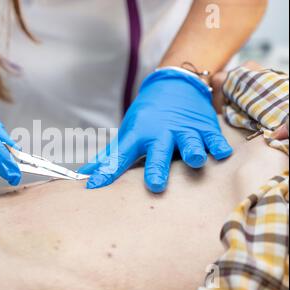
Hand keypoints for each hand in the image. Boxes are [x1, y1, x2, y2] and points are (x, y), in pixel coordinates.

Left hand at [79, 69, 232, 192]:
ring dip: (192, 151)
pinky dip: (218, 144)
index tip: (94, 187)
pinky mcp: (205, 127)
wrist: (174, 85)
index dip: (106, 172)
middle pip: (158, 153)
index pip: (119, 156)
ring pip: (190, 142)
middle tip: (155, 185)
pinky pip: (214, 137)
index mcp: (138, 135)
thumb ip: (110, 156)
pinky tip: (222, 153)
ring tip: (194, 160)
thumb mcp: (127, 132)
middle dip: (157, 168)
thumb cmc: (147, 117)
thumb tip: (85, 176)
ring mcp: (185, 130)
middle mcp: (161, 133)